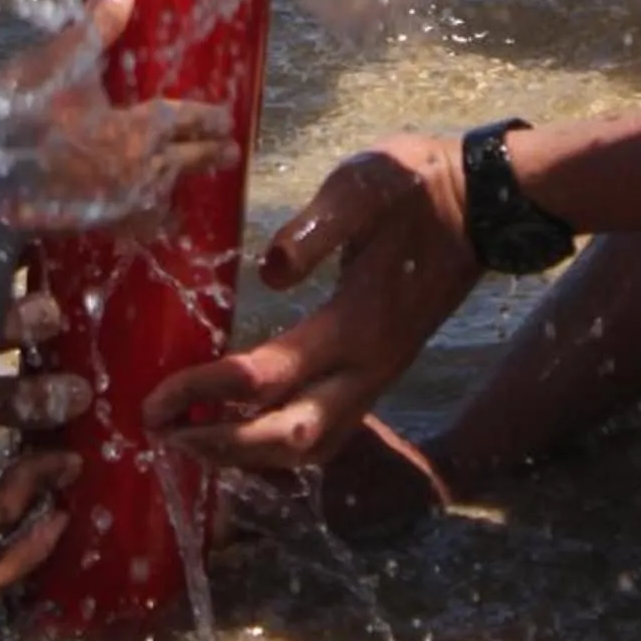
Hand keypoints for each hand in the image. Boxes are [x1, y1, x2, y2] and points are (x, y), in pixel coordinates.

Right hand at [0, 0, 239, 230]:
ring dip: (177, 184)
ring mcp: (115, 203)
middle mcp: (136, 172)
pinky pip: (131, 221)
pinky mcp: (90, 221)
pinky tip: (142, 217)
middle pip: (183, 162)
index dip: (207, 119)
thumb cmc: (28, 112)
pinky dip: (145, 216)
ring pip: (160, 193)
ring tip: (189, 185)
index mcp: (136, 132)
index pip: (183, 121)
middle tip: (232, 153)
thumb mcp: (64, 60)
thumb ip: (98, 24)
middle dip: (207, 155)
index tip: (226, 119)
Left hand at [143, 133, 480, 468]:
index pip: (268, 377)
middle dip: (222, 443)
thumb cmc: (415, 186)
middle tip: (162, 430)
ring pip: (311, 447)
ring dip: (249, 454)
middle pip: (289, 438)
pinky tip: (246, 429)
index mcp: (356, 323)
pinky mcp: (381, 373)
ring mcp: (379, 377)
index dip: (206, 391)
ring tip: (194, 438)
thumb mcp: (363, 186)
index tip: (157, 397)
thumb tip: (268, 271)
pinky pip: (327, 432)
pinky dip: (279, 445)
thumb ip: (317, 228)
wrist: (483, 205)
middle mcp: (368, 367)